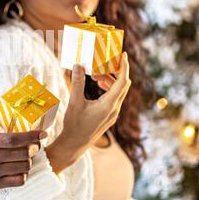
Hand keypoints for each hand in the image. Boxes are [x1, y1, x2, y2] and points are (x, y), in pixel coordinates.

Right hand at [0, 105, 46, 192]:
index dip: (31, 136)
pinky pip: (17, 180)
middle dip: (33, 147)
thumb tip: (0, 104)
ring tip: (26, 154)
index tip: (42, 133)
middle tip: (35, 143)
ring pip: (21, 166)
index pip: (13, 139)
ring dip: (28, 159)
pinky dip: (23, 173)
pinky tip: (19, 167)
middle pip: (21, 153)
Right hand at [46, 53, 131, 173]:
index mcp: (109, 105)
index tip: (123, 54)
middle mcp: (114, 109)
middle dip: (115, 72)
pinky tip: (97, 86)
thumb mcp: (74, 102)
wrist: (74, 144)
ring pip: (118, 92)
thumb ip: (77, 82)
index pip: (122, 81)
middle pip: (122, 85)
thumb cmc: (74, 124)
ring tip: (95, 76)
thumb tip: (78, 65)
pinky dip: (108, 89)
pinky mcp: (109, 117)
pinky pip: (114, 98)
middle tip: (104, 63)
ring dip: (109, 81)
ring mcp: (113, 114)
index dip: (124, 67)